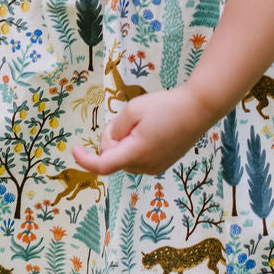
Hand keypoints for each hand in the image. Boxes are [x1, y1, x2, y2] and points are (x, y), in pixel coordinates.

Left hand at [71, 87, 205, 177]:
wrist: (199, 109)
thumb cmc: (166, 106)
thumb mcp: (133, 110)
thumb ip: (115, 128)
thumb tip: (111, 142)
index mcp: (136, 153)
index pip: (103, 165)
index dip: (85, 160)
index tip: (74, 150)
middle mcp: (145, 166)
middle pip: (114, 158)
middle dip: (112, 140)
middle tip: (126, 120)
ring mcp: (155, 167)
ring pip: (125, 158)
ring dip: (125, 143)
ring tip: (143, 124)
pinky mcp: (162, 164)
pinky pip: (138, 158)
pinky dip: (135, 146)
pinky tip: (150, 130)